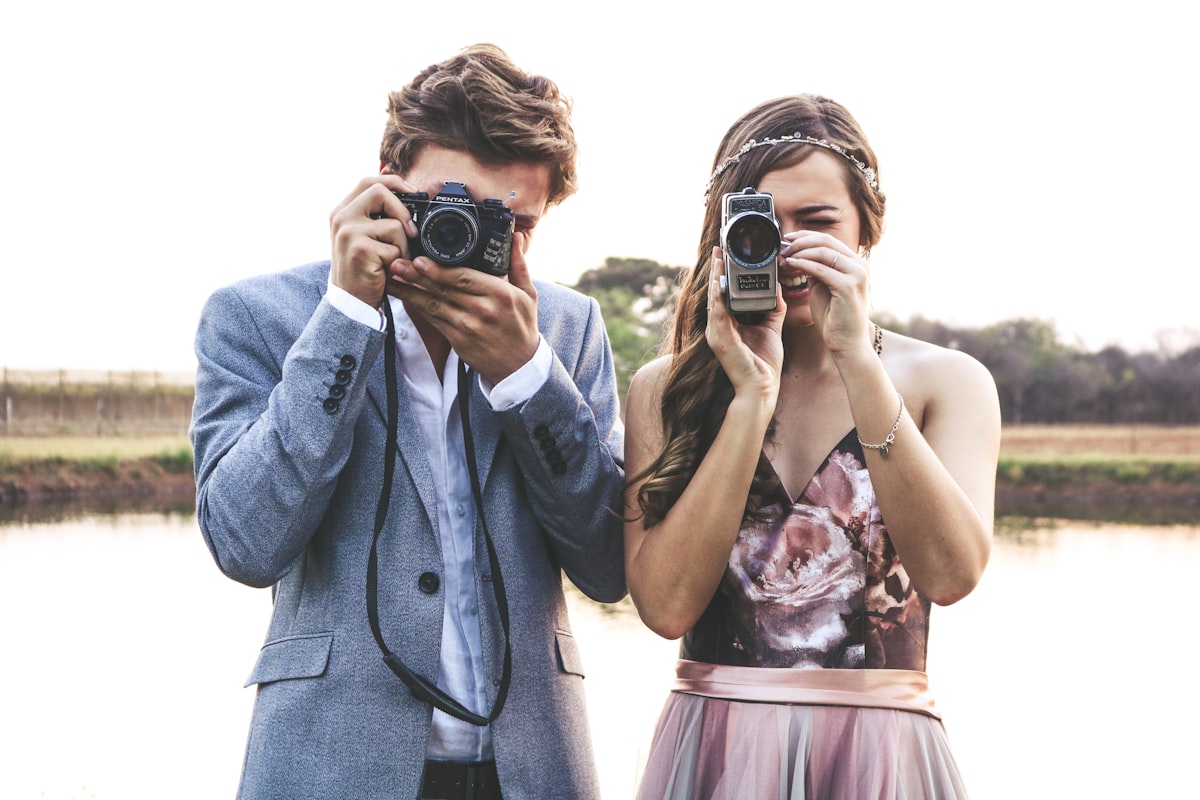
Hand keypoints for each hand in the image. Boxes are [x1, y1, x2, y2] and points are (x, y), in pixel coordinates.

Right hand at [328, 175, 419, 305]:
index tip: (413, 191)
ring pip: (394, 225)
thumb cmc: (363, 270)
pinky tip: (387, 271)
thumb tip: (407, 194)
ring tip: (393, 261)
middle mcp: (341, 217)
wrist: (350, 303)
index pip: (368, 181)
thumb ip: (376, 217)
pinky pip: (395, 248)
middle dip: (402, 210)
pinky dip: (398, 262)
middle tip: (411, 232)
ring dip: (403, 247)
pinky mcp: (361, 249)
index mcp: (342, 211)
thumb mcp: (364, 238)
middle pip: (379, 192)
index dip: (393, 182)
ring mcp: (349, 232)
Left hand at [388, 231, 539, 384]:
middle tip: (396, 263)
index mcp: (499, 293)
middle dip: (417, 275)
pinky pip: (433, 320)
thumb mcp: (528, 294)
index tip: (419, 259)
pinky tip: (404, 296)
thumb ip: (518, 264)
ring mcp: (468, 326)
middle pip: (444, 289)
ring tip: (392, 277)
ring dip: (410, 290)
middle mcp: (482, 310)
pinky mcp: (457, 340)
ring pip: (433, 304)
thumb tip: (514, 237)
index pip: (464, 277)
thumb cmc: (522, 327)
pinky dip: (417, 307)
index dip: (439, 269)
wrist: (519, 366)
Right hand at [706, 247, 784, 405]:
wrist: (762, 389)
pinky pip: (718, 313)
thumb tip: (777, 287)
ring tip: (718, 258)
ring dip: (715, 278)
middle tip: (718, 248)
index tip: (726, 254)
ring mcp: (716, 334)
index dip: (723, 274)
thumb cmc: (764, 364)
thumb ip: (772, 307)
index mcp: (727, 324)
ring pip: (713, 299)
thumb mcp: (770, 328)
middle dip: (716, 269)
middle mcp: (717, 327)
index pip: (722, 294)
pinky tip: (719, 282)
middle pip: (714, 293)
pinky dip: (718, 297)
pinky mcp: (721, 341)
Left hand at [780, 231, 871, 355]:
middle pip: (826, 241)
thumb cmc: (834, 319)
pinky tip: (791, 266)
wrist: (847, 344)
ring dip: (799, 252)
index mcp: (856, 264)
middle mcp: (860, 266)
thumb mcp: (823, 287)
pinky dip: (803, 265)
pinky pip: (821, 269)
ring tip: (784, 258)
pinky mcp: (849, 287)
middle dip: (800, 242)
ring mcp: (857, 275)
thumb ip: (816, 270)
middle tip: (782, 248)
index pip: (829, 240)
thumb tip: (799, 254)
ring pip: (823, 252)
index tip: (787, 239)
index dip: (806, 236)